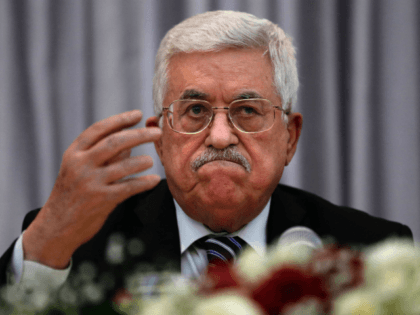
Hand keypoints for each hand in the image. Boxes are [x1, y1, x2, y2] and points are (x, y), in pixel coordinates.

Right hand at [23, 110, 161, 268]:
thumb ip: (103, 155)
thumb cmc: (72, 195)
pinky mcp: (102, 200)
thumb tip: (130, 142)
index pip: (99, 129)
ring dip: (142, 161)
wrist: (56, 227)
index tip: (138, 114)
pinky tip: (154, 180)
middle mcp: (81, 164)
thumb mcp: (79, 169)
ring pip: (124, 165)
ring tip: (151, 160)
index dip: (120, 120)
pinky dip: (144, 182)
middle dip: (139, 135)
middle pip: (115, 142)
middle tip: (157, 132)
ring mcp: (91, 182)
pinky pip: (129, 187)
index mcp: (74, 153)